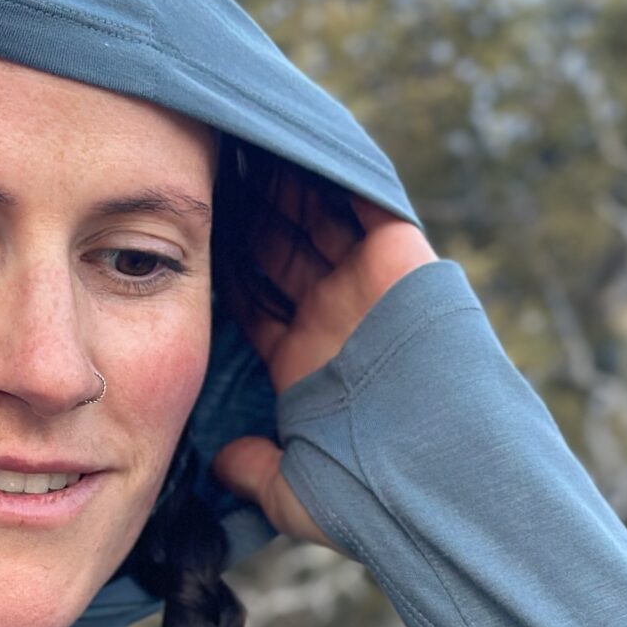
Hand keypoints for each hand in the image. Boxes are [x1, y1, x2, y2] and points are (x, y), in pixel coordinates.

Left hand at [209, 172, 438, 550]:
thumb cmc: (375, 495)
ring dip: (277, 176)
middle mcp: (337, 317)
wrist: (444, 476)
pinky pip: (359, 198)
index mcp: (308, 362)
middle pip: (282, 245)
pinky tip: (286, 136)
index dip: (220, 260)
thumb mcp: (295, 491)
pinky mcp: (401, 259)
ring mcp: (368, 286)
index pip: (254, 296)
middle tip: (203, 159)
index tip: (181, 226)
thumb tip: (220, 464)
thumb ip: (255, 471)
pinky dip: (327, 168)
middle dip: (246, 206)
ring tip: (233, 130)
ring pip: (315, 214)